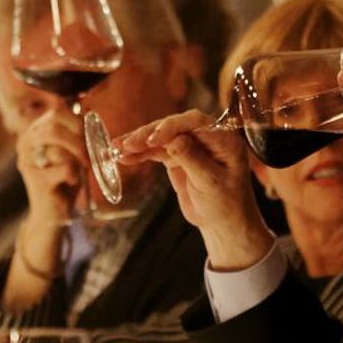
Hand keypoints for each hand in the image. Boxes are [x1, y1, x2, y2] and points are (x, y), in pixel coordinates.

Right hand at [14, 107, 86, 224]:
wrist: (53, 213)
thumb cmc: (65, 178)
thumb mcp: (72, 151)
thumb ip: (77, 132)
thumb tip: (89, 113)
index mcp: (35, 129)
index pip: (56, 111)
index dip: (77, 121)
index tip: (88, 136)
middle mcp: (26, 141)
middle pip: (55, 127)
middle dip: (78, 141)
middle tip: (87, 156)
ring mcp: (27, 160)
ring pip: (60, 149)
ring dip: (77, 160)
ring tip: (77, 170)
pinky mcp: (35, 179)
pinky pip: (66, 168)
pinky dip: (74, 176)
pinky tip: (68, 183)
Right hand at [122, 112, 272, 269]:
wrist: (223, 222)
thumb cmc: (226, 204)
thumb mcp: (211, 183)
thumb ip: (193, 160)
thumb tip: (174, 139)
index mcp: (223, 138)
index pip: (196, 121)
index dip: (172, 126)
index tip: (154, 139)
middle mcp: (206, 136)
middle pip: (174, 126)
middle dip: (149, 134)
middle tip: (129, 145)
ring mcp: (190, 144)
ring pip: (161, 137)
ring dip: (138, 142)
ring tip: (117, 149)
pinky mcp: (176, 155)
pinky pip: (155, 150)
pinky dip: (140, 153)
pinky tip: (123, 156)